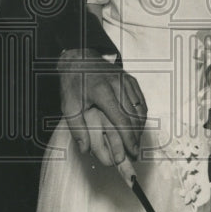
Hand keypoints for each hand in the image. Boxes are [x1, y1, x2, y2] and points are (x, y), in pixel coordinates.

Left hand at [58, 48, 146, 164]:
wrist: (79, 59)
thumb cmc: (73, 83)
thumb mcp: (68, 106)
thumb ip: (77, 128)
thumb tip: (85, 150)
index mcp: (102, 91)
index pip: (122, 120)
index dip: (129, 139)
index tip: (132, 152)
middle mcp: (118, 84)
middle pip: (134, 116)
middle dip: (136, 137)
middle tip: (134, 152)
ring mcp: (126, 80)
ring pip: (140, 109)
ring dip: (140, 128)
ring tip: (135, 142)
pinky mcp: (130, 79)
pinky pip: (141, 100)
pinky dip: (141, 115)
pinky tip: (136, 126)